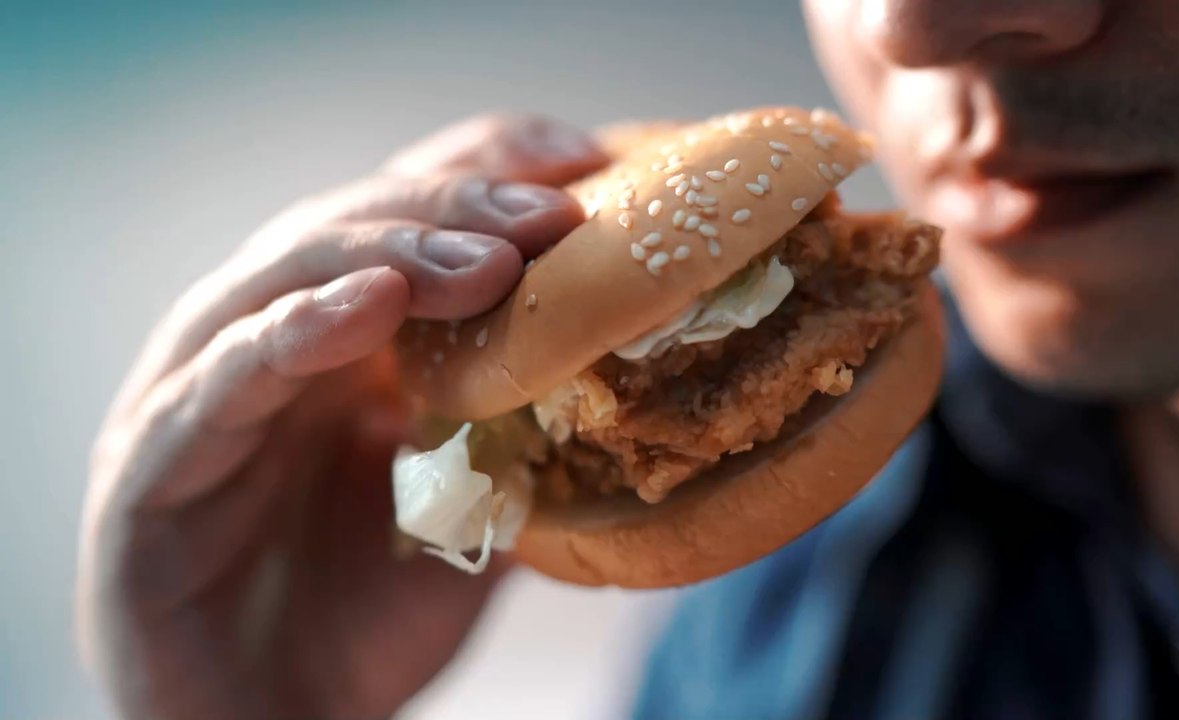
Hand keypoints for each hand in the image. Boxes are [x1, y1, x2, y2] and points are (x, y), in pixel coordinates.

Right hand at [77, 114, 608, 719]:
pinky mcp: (149, 465)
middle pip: (350, 229)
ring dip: (386, 256)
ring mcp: (200, 393)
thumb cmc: (370, 612)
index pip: (408, 216)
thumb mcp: (475, 508)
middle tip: (549, 216)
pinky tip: (364, 310)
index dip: (488, 172)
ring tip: (483, 261)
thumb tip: (626, 368)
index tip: (586, 162)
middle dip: (453, 211)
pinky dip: (291, 335)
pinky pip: (219, 384)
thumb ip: (524, 434)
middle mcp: (266, 341)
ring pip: (279, 280)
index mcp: (342, 338)